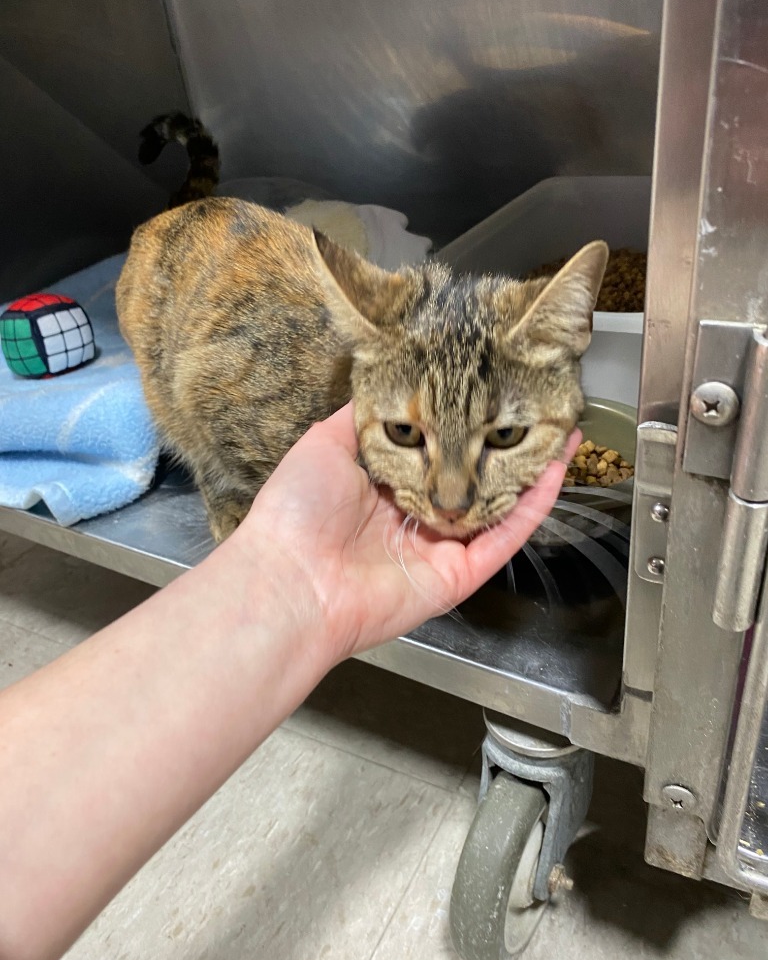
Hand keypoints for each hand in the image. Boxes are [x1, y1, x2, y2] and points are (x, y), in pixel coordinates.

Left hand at [230, 403, 578, 662]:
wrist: (290, 579)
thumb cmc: (297, 509)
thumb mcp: (327, 442)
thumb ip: (364, 416)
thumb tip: (385, 380)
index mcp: (386, 485)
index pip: (441, 449)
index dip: (469, 422)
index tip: (495, 390)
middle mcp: (416, 515)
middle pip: (476, 478)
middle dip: (507, 445)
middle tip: (540, 410)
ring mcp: (439, 547)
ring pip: (499, 508)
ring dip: (532, 473)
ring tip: (564, 435)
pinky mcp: (457, 575)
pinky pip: (503, 540)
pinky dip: (531, 509)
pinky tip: (555, 472)